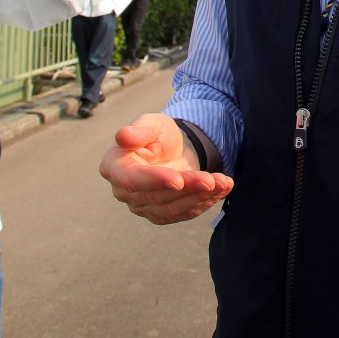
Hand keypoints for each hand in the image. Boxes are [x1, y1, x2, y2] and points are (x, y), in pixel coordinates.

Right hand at [99, 113, 233, 224]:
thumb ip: (139, 130)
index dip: (155, 181)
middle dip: (187, 188)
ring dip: (200, 197)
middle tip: (212, 179)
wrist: (173, 148)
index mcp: (114, 167)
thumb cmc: (157, 133)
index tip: (179, 180)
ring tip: (223, 183)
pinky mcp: (161, 214)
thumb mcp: (152, 123)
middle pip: (156, 196)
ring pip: (172, 208)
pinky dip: (205, 203)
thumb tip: (123, 136)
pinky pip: (183, 213)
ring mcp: (141, 206)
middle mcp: (123, 191)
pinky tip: (222, 189)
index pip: (132, 180)